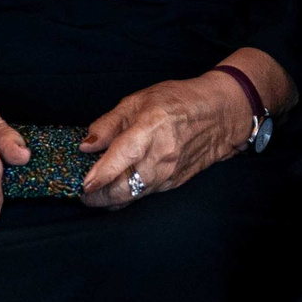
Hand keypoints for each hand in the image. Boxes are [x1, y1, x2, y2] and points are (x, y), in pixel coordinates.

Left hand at [78, 74, 249, 208]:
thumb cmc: (177, 101)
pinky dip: (128, 195)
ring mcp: (168, 173)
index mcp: (148, 131)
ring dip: (111, 200)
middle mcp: (159, 157)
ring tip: (95, 194)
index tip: (82, 185)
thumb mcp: (137, 101)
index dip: (98, 176)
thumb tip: (86, 145)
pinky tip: (118, 189)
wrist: (219, 114)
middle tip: (82, 194)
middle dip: (98, 197)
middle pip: (123, 188)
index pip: (119, 161)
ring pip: (133, 196)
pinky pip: (145, 194)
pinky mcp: (173, 183)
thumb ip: (109, 124)